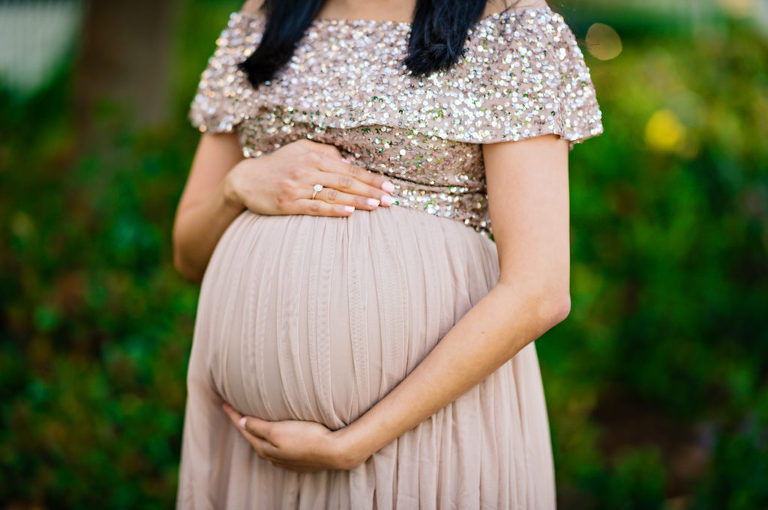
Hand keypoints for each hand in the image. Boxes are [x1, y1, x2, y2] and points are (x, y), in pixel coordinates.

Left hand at [221, 402, 368, 471]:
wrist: (335, 451)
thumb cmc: (307, 437)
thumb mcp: (278, 430)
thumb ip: (258, 427)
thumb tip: (241, 422)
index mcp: (265, 447)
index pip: (244, 428)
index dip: (233, 415)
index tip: (224, 403)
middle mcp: (273, 456)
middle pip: (253, 437)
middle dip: (244, 424)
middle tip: (236, 411)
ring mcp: (286, 460)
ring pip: (266, 444)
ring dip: (259, 432)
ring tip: (256, 421)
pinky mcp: (298, 460)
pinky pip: (279, 448)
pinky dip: (273, 439)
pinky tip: (279, 435)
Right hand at [224, 139, 395, 216]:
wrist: (245, 180)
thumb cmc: (277, 165)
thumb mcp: (300, 150)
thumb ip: (324, 153)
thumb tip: (348, 161)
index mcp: (314, 156)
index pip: (349, 168)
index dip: (371, 177)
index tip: (389, 186)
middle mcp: (307, 170)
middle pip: (346, 180)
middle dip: (371, 190)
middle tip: (390, 199)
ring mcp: (298, 187)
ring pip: (334, 193)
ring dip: (358, 200)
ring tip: (377, 206)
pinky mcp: (289, 203)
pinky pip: (315, 207)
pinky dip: (334, 209)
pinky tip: (349, 212)